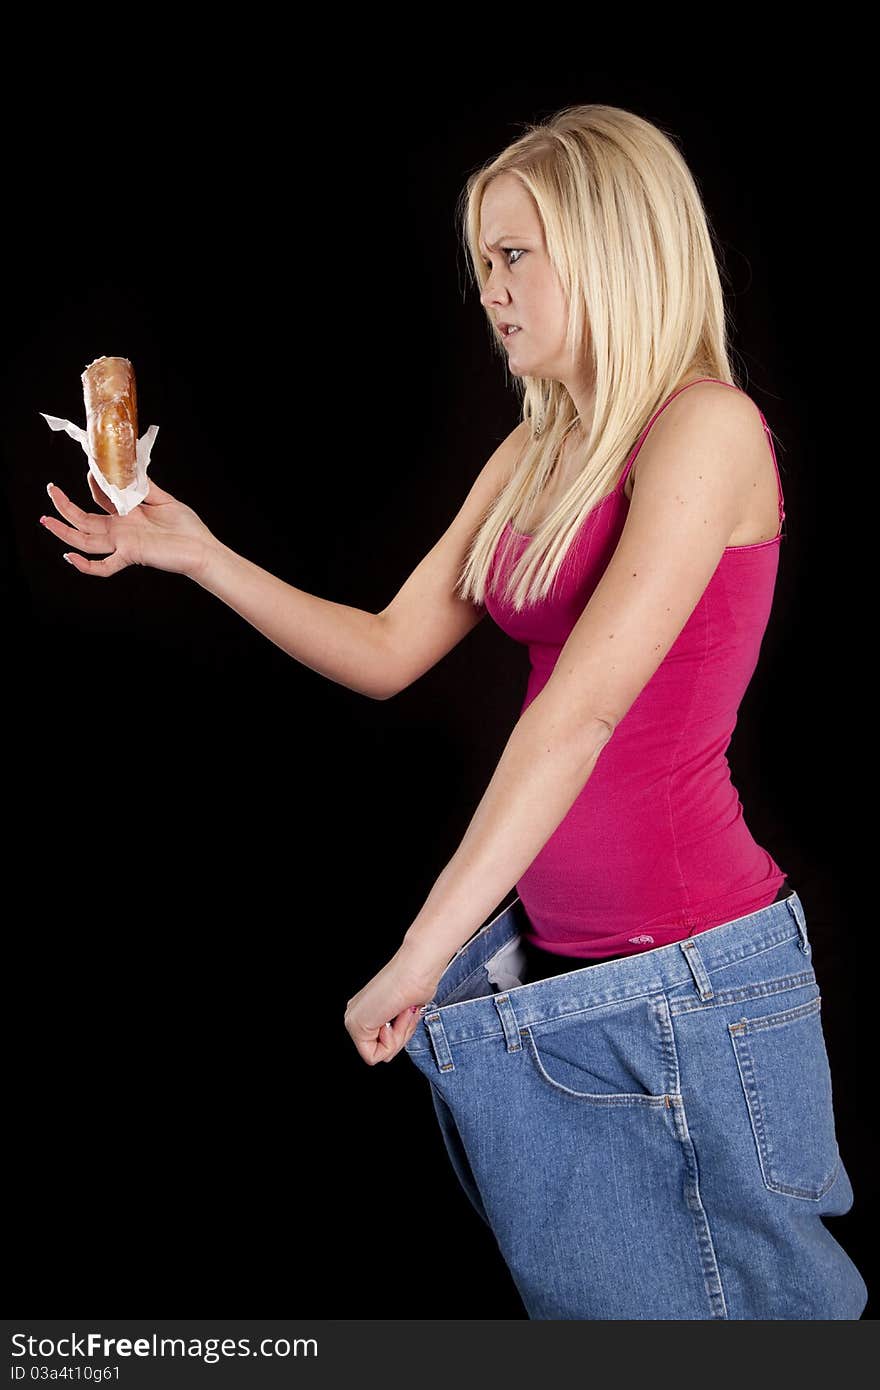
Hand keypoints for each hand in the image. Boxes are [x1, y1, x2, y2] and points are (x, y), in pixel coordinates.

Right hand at [40, 473, 217, 579]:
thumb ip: (145, 486)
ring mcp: (123, 543)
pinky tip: (70, 557)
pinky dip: (86, 565)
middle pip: (84, 521)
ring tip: (45, 520)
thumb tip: (132, 466)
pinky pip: (104, 566)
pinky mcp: (130, 555)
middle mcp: (121, 530)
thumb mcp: (164, 500)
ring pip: (86, 541)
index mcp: (128, 515)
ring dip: (64, 532)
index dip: (93, 484)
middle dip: (64, 507)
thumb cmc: (188, 528)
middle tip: (50, 491)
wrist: (202, 548)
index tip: (91, 468)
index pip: (101, 499)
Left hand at [344, 945, 441, 1065]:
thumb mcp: (408, 1012)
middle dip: (401, 1037)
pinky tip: (395, 1016)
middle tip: (405, 1012)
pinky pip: (376, 1056)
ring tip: (402, 1011)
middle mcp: (354, 1014)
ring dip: (400, 1036)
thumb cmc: (418, 981)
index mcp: (365, 1009)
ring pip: (380, 1054)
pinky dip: (393, 1042)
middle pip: (381, 1050)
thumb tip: (391, 1049)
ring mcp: (353, 1020)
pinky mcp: (356, 1026)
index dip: (402, 1034)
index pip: (382, 1043)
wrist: (417, 967)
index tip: (407, 1011)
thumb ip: (397, 1028)